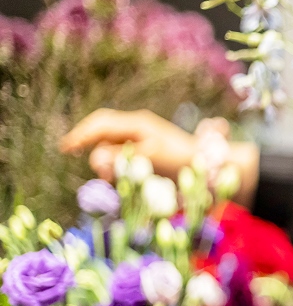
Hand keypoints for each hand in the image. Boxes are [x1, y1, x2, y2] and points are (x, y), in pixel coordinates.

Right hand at [60, 109, 259, 206]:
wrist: (214, 167)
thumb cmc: (184, 160)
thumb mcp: (152, 158)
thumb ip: (123, 159)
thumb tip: (96, 159)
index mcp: (138, 124)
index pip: (101, 124)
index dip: (81, 135)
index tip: (66, 149)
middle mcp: (138, 128)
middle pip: (102, 133)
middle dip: (92, 148)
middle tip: (89, 167)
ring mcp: (142, 140)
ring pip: (111, 147)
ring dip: (107, 163)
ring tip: (114, 180)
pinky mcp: (147, 153)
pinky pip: (124, 158)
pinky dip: (119, 168)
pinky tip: (122, 181)